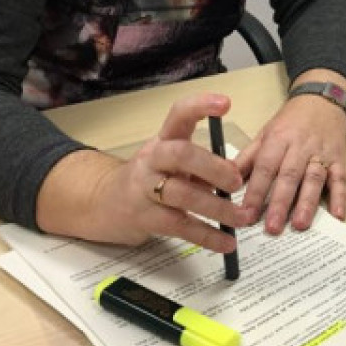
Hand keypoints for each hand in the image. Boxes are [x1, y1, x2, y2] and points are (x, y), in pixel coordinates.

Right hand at [37, 93, 252, 248]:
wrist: (103, 203)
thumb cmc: (149, 177)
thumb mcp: (169, 161)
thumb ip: (199, 164)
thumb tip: (237, 176)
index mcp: (164, 139)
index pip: (179, 114)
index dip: (200, 106)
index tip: (226, 103)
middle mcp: (153, 159)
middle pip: (181, 154)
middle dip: (213, 167)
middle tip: (237, 182)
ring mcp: (145, 189)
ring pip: (181, 194)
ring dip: (217, 208)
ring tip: (242, 218)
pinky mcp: (145, 218)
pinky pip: (180, 226)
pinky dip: (207, 236)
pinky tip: (227, 243)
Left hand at [235, 93, 345, 234]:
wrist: (322, 100)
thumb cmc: (290, 122)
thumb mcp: (264, 134)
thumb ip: (247, 159)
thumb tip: (224, 181)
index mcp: (278, 139)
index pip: (264, 167)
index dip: (255, 191)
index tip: (245, 214)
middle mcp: (300, 147)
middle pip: (289, 175)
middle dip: (280, 202)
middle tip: (272, 228)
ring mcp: (321, 153)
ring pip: (314, 178)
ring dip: (307, 202)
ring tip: (300, 224)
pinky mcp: (339, 159)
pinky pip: (340, 178)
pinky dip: (341, 197)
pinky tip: (338, 215)